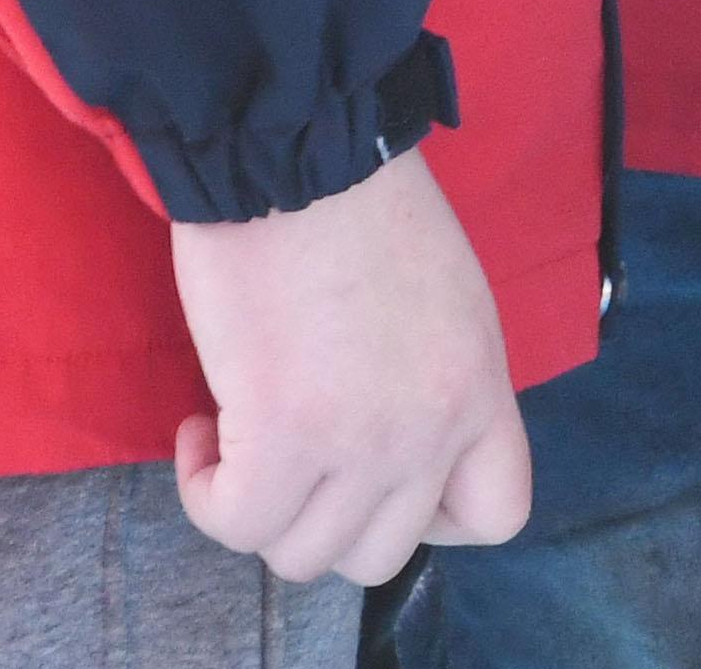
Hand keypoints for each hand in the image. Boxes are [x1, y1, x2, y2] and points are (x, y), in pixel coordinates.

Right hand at [167, 144, 531, 584]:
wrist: (298, 146)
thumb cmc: (359, 203)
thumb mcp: (447, 301)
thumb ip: (436, 382)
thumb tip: (394, 443)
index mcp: (480, 388)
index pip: (496, 515)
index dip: (430, 517)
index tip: (376, 473)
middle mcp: (433, 429)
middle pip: (379, 554)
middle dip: (325, 516)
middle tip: (290, 454)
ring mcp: (361, 441)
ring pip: (303, 554)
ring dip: (260, 508)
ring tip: (240, 434)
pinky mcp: (281, 436)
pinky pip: (238, 524)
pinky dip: (207, 492)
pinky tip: (204, 429)